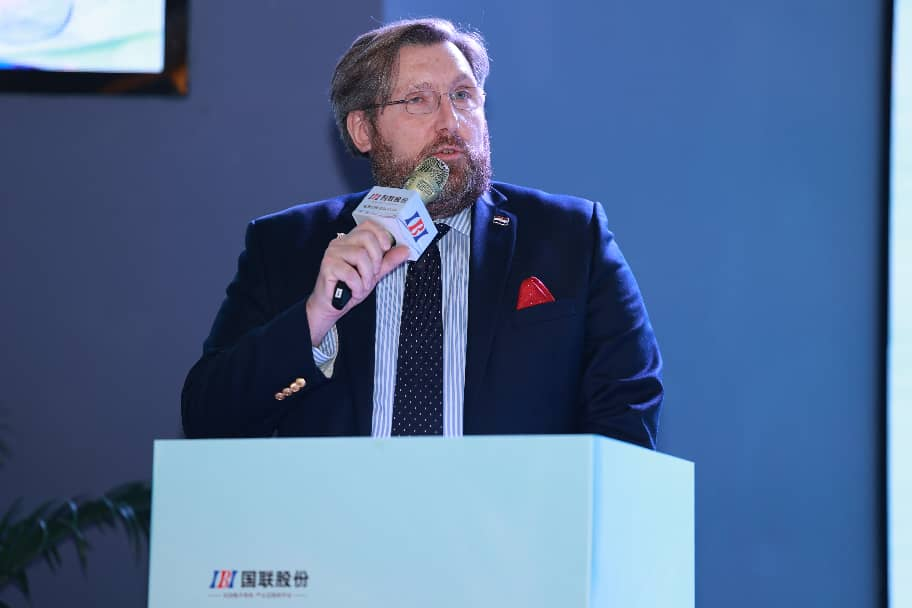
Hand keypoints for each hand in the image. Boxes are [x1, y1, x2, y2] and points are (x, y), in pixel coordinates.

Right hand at [306, 220, 409, 345]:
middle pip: (366, 237)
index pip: (368, 225)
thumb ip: (388, 261)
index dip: (381, 234)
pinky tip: (355, 291)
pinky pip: (350, 272)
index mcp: (351, 241)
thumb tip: (405, 250)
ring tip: (363, 285)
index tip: (387, 248)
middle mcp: (340, 243)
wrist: (332, 305)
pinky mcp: (327, 266)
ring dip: (366, 275)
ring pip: (360, 255)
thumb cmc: (349, 287)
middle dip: (376, 258)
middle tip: (373, 274)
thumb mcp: (374, 273)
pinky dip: (357, 285)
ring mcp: (332, 253)